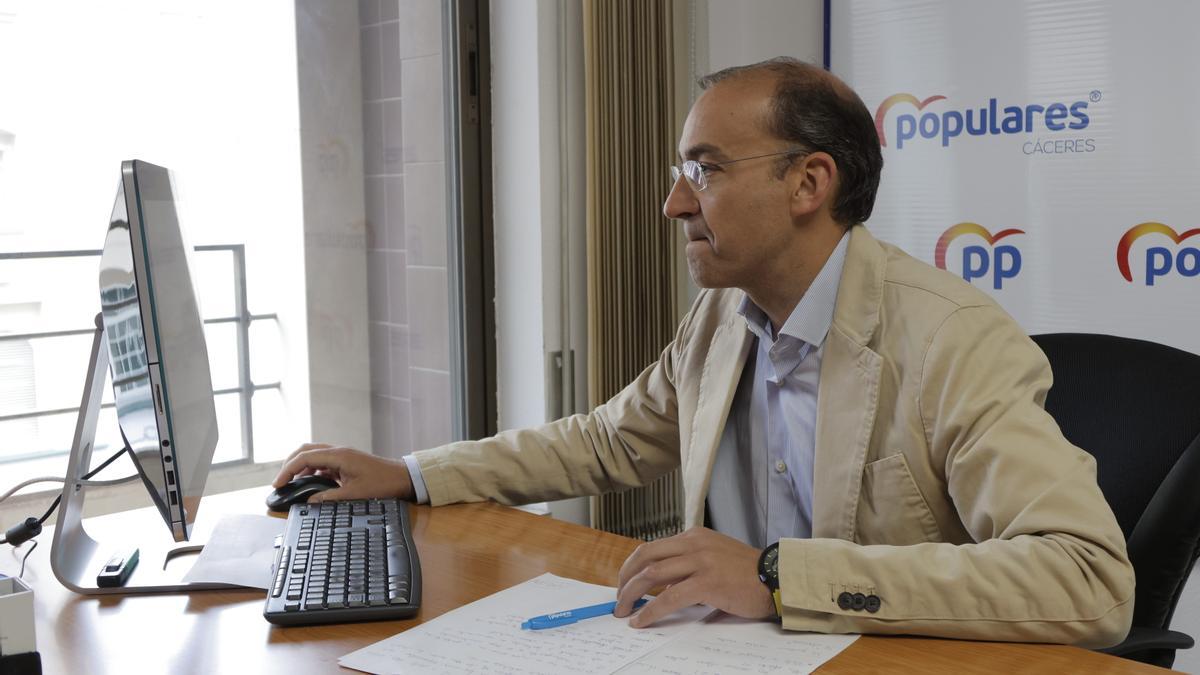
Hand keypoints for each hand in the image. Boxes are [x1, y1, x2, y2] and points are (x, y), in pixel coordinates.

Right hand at [272, 443, 415, 502]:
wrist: (403, 477)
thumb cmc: (383, 484)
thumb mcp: (355, 495)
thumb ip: (329, 498)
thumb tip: (309, 501)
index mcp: (339, 456)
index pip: (305, 458)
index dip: (287, 470)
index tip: (278, 484)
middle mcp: (338, 452)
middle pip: (305, 451)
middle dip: (289, 464)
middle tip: (280, 482)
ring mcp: (342, 455)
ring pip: (313, 455)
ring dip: (300, 467)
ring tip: (291, 484)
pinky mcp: (345, 461)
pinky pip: (322, 462)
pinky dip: (311, 470)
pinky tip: (309, 483)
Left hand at [614, 527, 774, 627]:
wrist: (776, 578)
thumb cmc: (747, 573)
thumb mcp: (714, 556)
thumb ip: (689, 563)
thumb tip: (662, 583)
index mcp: (693, 536)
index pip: (652, 547)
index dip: (631, 566)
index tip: (624, 583)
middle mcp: (694, 543)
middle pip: (645, 556)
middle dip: (624, 578)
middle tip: (619, 599)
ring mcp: (700, 561)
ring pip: (652, 575)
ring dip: (631, 594)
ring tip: (624, 611)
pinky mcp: (707, 582)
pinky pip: (669, 598)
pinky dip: (651, 610)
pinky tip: (642, 620)